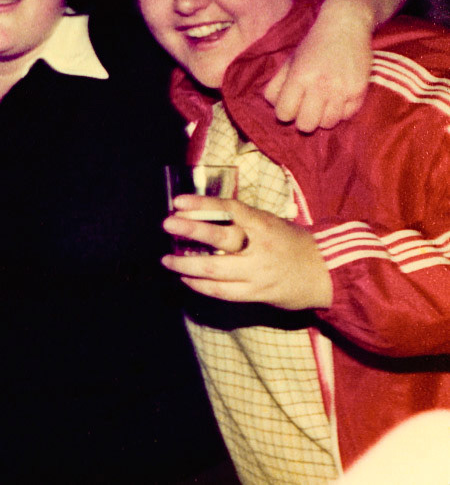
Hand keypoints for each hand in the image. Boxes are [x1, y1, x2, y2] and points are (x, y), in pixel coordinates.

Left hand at [162, 195, 332, 310]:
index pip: (230, 209)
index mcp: (264, 225)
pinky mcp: (257, 293)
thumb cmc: (294, 243)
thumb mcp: (273, 223)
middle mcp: (259, 248)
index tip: (178, 201)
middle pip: (219, 239)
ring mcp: (257, 273)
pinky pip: (221, 291)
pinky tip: (186, 278)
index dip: (202, 204)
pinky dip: (200, 285)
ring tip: (166, 260)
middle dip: (189, 230)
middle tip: (167, 224)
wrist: (328, 273)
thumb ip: (244, 220)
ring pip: (213, 269)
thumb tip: (204, 213)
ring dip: (185, 264)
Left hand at [264, 0, 372, 131]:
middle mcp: (321, 86)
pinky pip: (347, 116)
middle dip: (302, 119)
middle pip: (305, 125)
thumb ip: (277, 85)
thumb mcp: (289, 61)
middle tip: (306, 108)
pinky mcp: (360, 91)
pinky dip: (340, 113)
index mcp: (299, 77)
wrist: (346, 26)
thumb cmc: (313, 45)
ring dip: (322, 118)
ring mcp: (342, 90)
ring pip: (327, 124)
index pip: (284, 114)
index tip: (290, 104)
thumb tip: (275, 107)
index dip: (284, 112)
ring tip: (322, 104)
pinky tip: (337, 100)